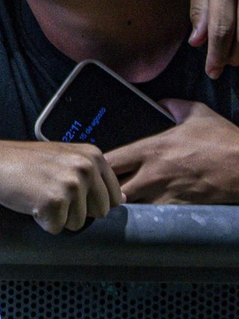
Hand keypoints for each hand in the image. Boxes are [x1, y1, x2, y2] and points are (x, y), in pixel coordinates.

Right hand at [0, 137, 121, 232]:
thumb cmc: (24, 162)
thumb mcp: (64, 158)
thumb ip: (92, 175)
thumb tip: (121, 200)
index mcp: (93, 156)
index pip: (113, 198)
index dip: (90, 201)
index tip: (68, 191)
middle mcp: (85, 168)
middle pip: (99, 213)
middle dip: (76, 210)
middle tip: (50, 192)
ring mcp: (70, 185)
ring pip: (78, 223)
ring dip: (57, 215)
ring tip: (38, 194)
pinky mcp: (53, 202)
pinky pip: (57, 228)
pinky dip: (42, 221)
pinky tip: (30, 202)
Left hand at [106, 100, 238, 203]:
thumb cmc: (224, 141)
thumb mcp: (198, 114)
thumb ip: (175, 106)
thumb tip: (162, 102)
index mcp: (150, 149)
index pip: (108, 161)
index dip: (97, 167)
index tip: (94, 168)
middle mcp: (152, 173)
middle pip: (111, 188)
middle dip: (104, 190)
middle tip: (101, 190)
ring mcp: (164, 194)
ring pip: (130, 206)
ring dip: (123, 205)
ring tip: (120, 203)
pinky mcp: (179, 210)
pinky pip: (153, 217)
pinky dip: (145, 216)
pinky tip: (144, 213)